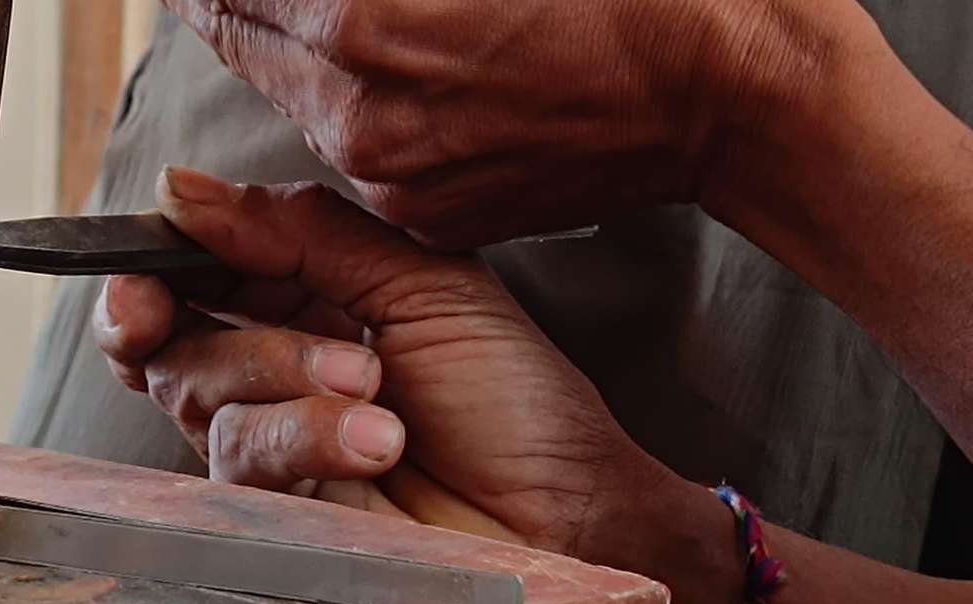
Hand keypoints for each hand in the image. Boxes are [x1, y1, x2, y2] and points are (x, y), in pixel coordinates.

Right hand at [96, 166, 739, 603]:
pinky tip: (378, 443)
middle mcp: (274, 383)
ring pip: (203, 401)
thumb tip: (181, 191)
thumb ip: (303, 231)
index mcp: (304, 311)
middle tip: (342, 347)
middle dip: (234, 332)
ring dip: (290, 384)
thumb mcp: (423, 284)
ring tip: (381, 397)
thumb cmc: (517, 405)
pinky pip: (239, 464)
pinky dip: (306, 439)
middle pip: (173, 345)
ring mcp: (273, 456)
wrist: (570, 514)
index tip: (150, 257)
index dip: (152, 270)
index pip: (189, 282)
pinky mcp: (275, 523)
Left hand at [159, 0, 884, 246]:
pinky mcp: (429, 213)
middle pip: (235, 35)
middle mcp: (356, 112)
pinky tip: (405, 54)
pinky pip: (350, 143)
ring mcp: (391, 175)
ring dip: (292, 39)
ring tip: (351, 6)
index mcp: (362, 19)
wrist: (737, 92)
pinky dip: (351, 94)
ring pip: (289, 91)